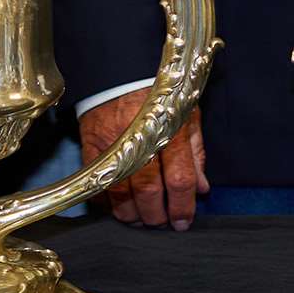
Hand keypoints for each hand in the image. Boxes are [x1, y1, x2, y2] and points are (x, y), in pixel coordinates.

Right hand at [80, 96, 207, 228]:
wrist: (122, 68)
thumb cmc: (161, 89)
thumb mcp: (188, 111)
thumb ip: (196, 152)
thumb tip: (202, 189)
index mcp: (171, 127)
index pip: (179, 179)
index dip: (183, 206)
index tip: (184, 222)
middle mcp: (141, 138)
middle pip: (149, 192)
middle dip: (158, 216)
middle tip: (163, 224)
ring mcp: (112, 144)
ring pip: (121, 195)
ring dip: (133, 216)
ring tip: (143, 220)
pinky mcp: (91, 148)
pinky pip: (98, 187)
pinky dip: (108, 204)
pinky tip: (120, 207)